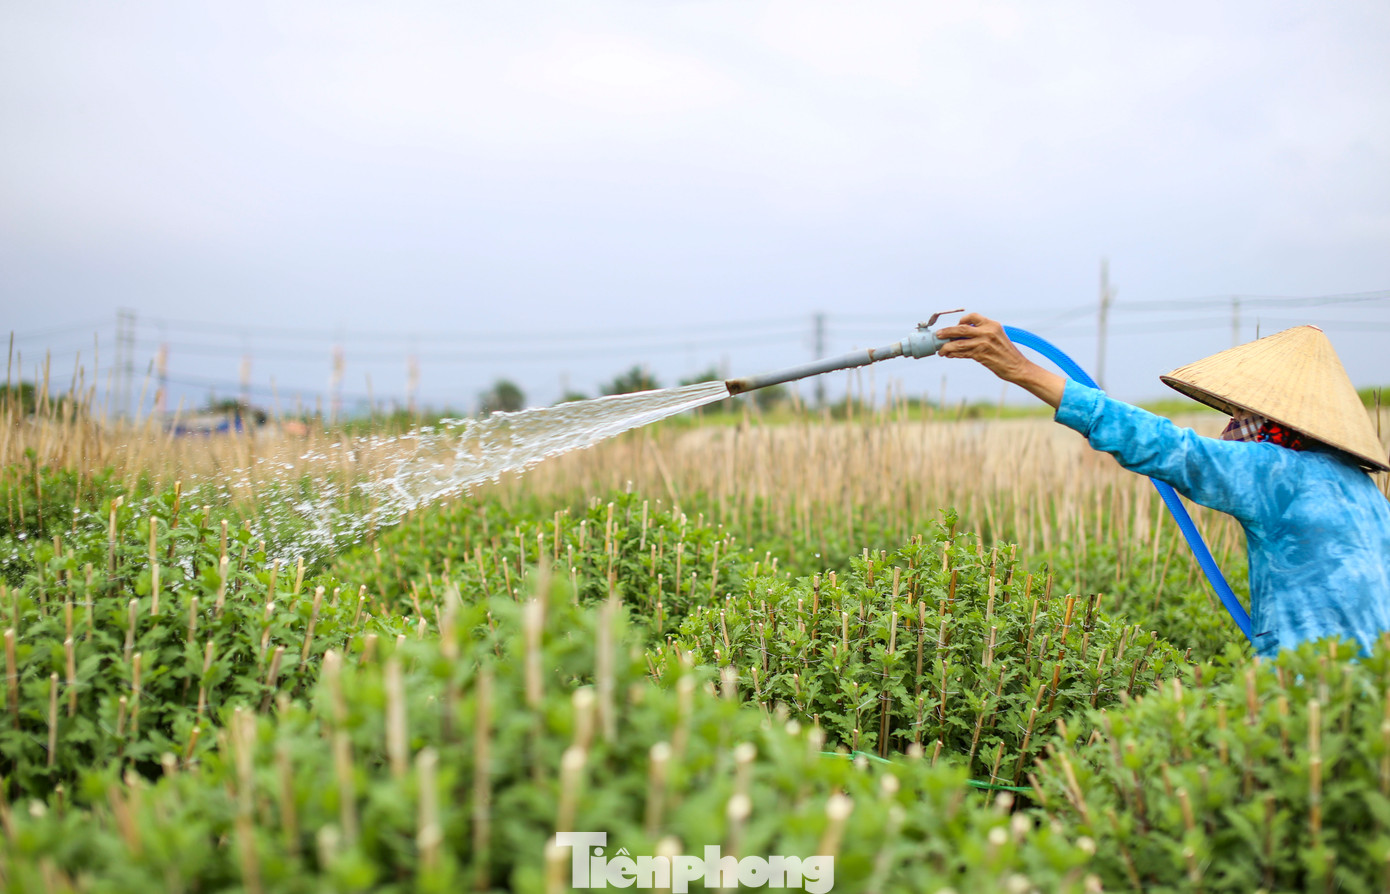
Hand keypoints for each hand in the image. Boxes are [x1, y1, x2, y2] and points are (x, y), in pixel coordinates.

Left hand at [934, 313, 1066, 407]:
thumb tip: (962, 335)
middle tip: (938, 335)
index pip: (973, 316)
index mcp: (992, 325)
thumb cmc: (1006, 354)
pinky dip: (953, 354)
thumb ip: (982, 333)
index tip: (955, 326)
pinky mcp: (980, 354)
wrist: (1017, 367)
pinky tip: (949, 355)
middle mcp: (988, 331)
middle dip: (946, 332)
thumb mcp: (997, 337)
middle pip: (961, 329)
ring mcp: (983, 343)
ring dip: (946, 346)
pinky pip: (962, 353)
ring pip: (958, 342)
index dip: (961, 320)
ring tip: (941, 350)